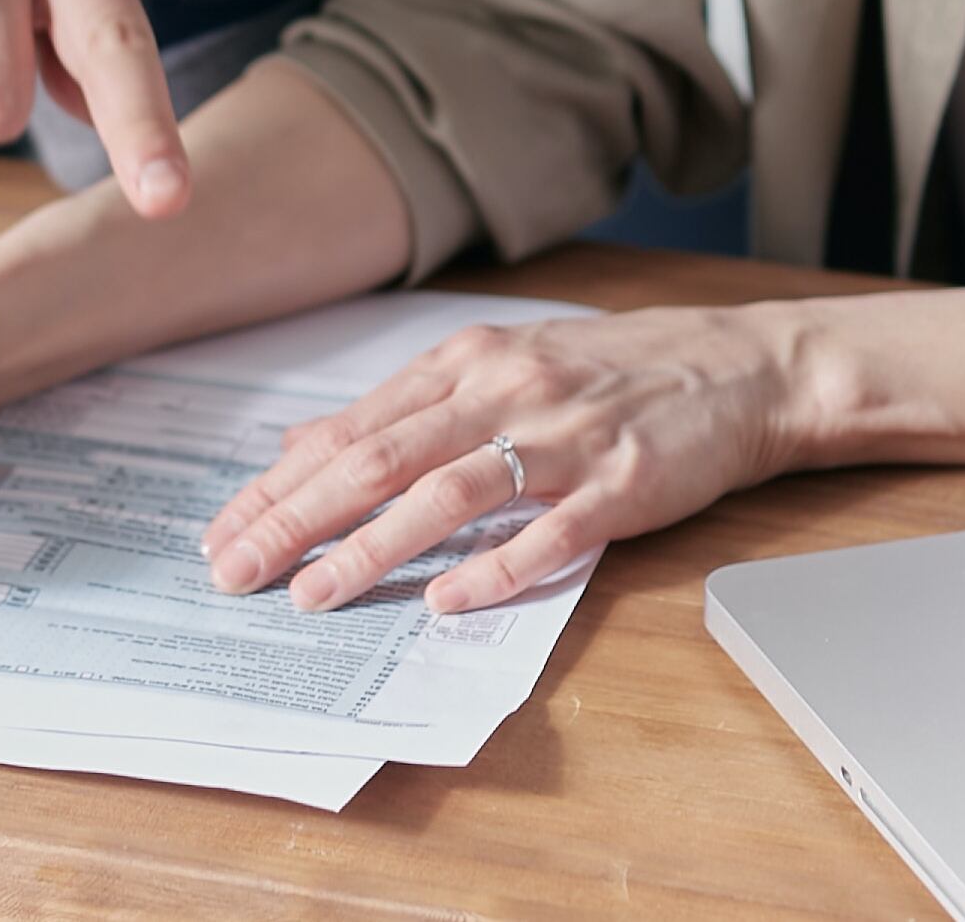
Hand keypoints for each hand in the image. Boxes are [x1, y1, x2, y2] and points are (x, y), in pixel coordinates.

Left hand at [199, 305, 806, 615]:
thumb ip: (403, 408)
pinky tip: (447, 601)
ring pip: (448, 492)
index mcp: (467, 362)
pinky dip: (496, 567)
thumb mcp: (498, 366)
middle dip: (296, 520)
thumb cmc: (613, 372)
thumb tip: (301, 446)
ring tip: (315, 594)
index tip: (222, 533)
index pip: (351, 430)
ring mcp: (564, 436)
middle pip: (379, 459)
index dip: (279, 487)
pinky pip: (551, 530)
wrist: (742, 365)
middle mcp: (505, 389)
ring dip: (373, 547)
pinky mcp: (622, 482)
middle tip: (235, 572)